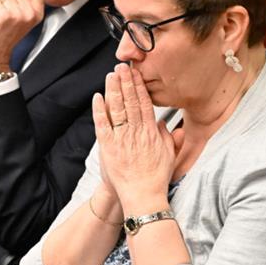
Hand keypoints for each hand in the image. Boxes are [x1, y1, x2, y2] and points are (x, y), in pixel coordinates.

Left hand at [92, 64, 179, 210]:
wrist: (142, 196)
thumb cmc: (155, 178)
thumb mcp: (168, 155)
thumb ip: (167, 137)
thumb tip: (164, 124)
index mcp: (151, 132)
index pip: (145, 103)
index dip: (139, 86)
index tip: (136, 74)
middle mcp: (136, 132)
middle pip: (130, 101)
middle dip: (126, 82)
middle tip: (122, 67)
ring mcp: (122, 138)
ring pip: (117, 109)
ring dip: (113, 90)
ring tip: (111, 75)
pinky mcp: (108, 147)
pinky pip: (103, 125)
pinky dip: (99, 110)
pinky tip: (97, 97)